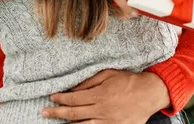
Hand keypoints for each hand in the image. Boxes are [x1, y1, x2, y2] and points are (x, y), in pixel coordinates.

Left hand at [43, 69, 169, 123]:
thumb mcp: (108, 74)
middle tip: (44, 112)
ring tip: (56, 122)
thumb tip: (73, 89)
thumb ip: (89, 82)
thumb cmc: (128, 81)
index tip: (52, 97)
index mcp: (99, 95)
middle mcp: (101, 110)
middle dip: (57, 112)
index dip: (60, 98)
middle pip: (73, 113)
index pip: (73, 99)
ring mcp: (108, 121)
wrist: (149, 93)